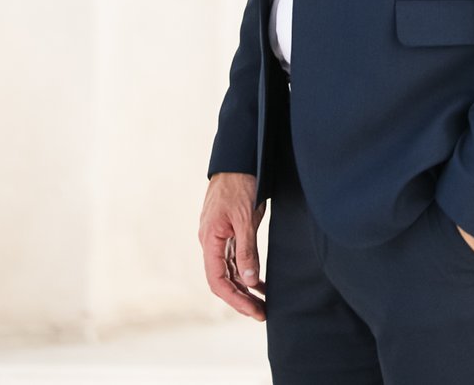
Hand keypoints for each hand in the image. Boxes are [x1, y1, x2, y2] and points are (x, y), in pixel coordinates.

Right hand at [197, 172, 265, 320]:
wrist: (239, 159)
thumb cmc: (240, 184)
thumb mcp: (246, 217)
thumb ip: (247, 249)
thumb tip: (249, 281)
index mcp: (210, 241)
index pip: (218, 280)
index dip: (235, 299)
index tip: (254, 311)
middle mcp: (211, 243)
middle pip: (223, 280)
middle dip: (241, 299)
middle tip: (262, 313)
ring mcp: (219, 238)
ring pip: (229, 271)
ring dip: (244, 288)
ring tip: (263, 302)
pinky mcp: (229, 232)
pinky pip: (234, 259)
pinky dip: (246, 272)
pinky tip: (258, 282)